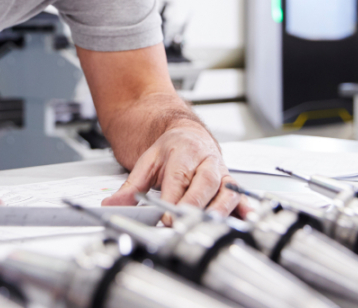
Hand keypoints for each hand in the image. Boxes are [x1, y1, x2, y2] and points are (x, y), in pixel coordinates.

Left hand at [101, 124, 250, 221]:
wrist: (188, 133)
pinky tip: (245, 218)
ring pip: (226, 189)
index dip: (173, 199)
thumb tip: (112, 204)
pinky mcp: (230, 183)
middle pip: (205, 183)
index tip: (166, 217)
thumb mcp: (146, 162)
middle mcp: (206, 161)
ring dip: (220, 208)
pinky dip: (244, 207)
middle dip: (196, 204)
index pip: (178, 178)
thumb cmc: (171, 149)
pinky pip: (240, 194)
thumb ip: (130, 187)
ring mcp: (221, 171)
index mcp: (184, 153)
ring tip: (211, 224)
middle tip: (185, 222)